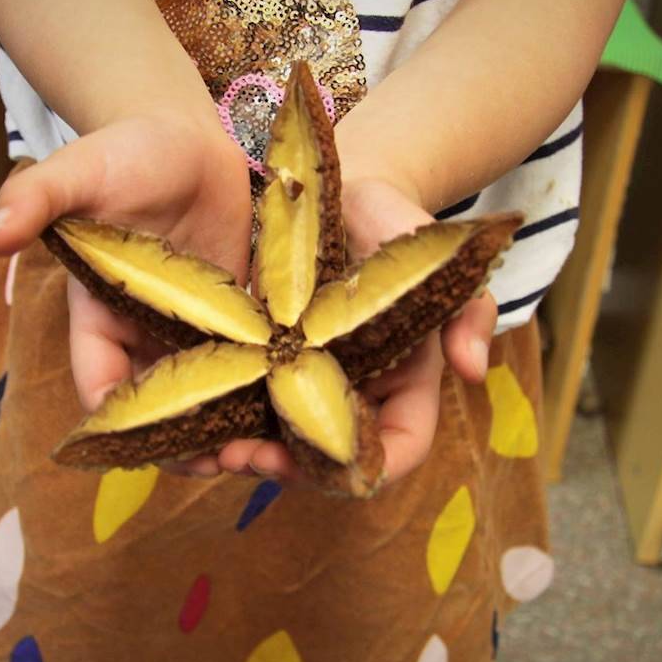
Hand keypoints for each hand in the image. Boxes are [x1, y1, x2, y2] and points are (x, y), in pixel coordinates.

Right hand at [0, 114, 255, 477]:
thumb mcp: (80, 170)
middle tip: (224, 464)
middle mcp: (148, 335)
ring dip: (236, 430)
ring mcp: (201, 332)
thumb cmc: (128, 151)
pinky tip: (308, 408)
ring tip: (268, 451)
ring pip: (214, 401)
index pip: (102, 387)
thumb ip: (37, 200)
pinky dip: (276, 393)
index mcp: (101, 316)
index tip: (152, 449)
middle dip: (188, 444)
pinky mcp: (247, 320)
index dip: (122, 424)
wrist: (192, 131)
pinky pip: (259, 369)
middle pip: (161, 412)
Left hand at [218, 176, 497, 487]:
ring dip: (247, 454)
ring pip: (280, 445)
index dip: (365, 469)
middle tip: (243, 456)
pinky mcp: (259, 368)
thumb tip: (473, 371)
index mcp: (403, 381)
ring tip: (211, 447)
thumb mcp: (429, 252)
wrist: (330, 191)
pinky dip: (218, 421)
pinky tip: (188, 415)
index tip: (320, 462)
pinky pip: (241, 410)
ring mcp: (302, 386)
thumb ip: (464, 305)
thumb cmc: (386, 218)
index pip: (398, 449)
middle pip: (328, 461)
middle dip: (290, 470)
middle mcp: (352, 395)